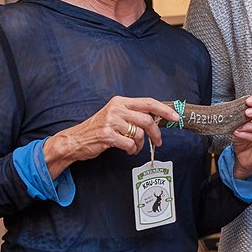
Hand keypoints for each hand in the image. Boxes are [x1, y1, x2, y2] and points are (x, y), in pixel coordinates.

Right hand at [43, 96, 177, 177]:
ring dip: (140, 144)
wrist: (76, 139)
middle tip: (158, 142)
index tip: (175, 117)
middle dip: (156, 133)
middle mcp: (116, 108)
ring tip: (134, 147)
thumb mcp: (115, 115)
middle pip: (147, 119)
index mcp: (120, 101)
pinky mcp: (107, 135)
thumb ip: (133, 114)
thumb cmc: (98, 129)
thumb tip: (157, 118)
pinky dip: (132, 150)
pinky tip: (128, 150)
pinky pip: (130, 144)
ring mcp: (111, 121)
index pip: (148, 102)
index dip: (164, 110)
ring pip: (139, 133)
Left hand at [231, 95, 251, 177]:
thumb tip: (239, 107)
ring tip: (240, 127)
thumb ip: (243, 115)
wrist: (241, 156)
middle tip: (247, 112)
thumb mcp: (241, 123)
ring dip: (251, 126)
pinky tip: (240, 133)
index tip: (248, 101)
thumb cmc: (243, 138)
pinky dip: (248, 135)